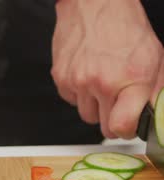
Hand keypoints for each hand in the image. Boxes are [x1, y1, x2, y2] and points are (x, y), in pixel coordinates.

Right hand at [51, 0, 163, 138]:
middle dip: (111, 119)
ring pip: (86, 115)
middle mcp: (101, 83)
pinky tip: (87, 75)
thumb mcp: (155, 58)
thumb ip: (156, 92)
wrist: (94, 6)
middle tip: (117, 103)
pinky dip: (79, 94)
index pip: (121, 127)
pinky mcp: (61, 78)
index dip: (127, 131)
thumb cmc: (124, 28)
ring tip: (101, 84)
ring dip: (94, 105)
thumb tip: (153, 115)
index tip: (129, 126)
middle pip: (102, 127)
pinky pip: (71, 100)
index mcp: (130, 80)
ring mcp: (77, 82)